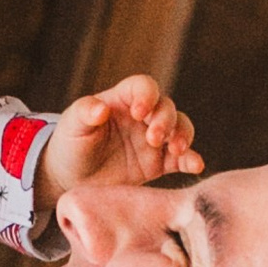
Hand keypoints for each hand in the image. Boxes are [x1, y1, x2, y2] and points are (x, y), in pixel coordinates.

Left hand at [36, 76, 200, 205]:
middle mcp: (143, 117)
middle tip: (153, 138)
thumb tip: (101, 108)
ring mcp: (153, 140)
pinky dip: (191, 160)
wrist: (72, 179)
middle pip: (166, 107)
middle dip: (165, 120)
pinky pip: (181, 159)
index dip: (147, 95)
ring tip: (177, 149)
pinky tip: (196, 165)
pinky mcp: (159, 164)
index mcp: (123, 100)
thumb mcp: (72, 126)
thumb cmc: (71, 144)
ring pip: (180, 128)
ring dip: (183, 135)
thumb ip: (84, 113)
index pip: (144, 87)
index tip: (139, 112)